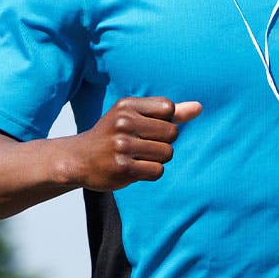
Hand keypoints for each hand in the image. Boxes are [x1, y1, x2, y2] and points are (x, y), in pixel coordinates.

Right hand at [69, 96, 201, 191]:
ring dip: (158, 158)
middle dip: (164, 142)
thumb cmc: (113, 135)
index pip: (168, 108)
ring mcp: (122, 146)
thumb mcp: (134, 116)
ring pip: (167, 153)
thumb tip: (199, 107)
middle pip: (172, 133)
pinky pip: (158, 171)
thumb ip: (169, 113)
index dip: (166, 121)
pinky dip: (151, 172)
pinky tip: (136, 168)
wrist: (79, 159)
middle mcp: (123, 123)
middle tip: (143, 145)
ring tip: (138, 156)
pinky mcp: (122, 169)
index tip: (149, 127)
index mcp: (126, 105)